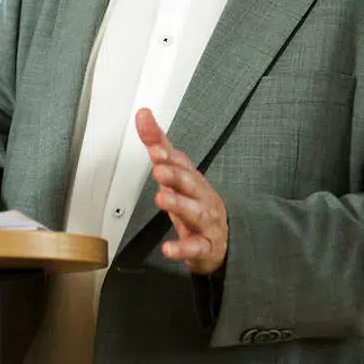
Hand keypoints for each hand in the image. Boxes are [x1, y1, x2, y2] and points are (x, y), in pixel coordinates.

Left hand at [135, 108, 227, 274]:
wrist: (221, 241)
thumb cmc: (194, 203)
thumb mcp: (174, 173)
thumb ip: (157, 145)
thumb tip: (142, 114)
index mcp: (192, 179)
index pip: (181, 163)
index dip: (168, 155)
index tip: (155, 148)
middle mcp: (201, 197)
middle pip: (190, 184)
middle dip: (175, 175)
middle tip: (159, 170)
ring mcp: (205, 221)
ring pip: (194, 212)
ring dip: (178, 204)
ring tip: (162, 199)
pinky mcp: (204, 246)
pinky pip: (195, 247)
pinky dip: (182, 248)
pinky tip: (168, 249)